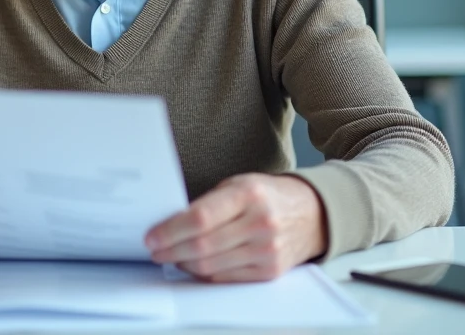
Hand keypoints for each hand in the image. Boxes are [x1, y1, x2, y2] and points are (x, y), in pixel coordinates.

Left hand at [144, 174, 326, 282]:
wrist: (312, 213)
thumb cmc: (268, 196)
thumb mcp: (239, 185)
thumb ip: (209, 204)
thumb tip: (171, 225)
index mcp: (248, 194)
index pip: (200, 217)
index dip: (171, 230)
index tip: (152, 236)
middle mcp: (260, 223)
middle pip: (203, 245)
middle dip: (171, 250)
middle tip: (155, 250)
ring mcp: (267, 250)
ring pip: (212, 266)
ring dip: (184, 264)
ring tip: (169, 257)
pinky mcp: (270, 271)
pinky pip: (226, 278)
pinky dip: (204, 274)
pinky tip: (192, 266)